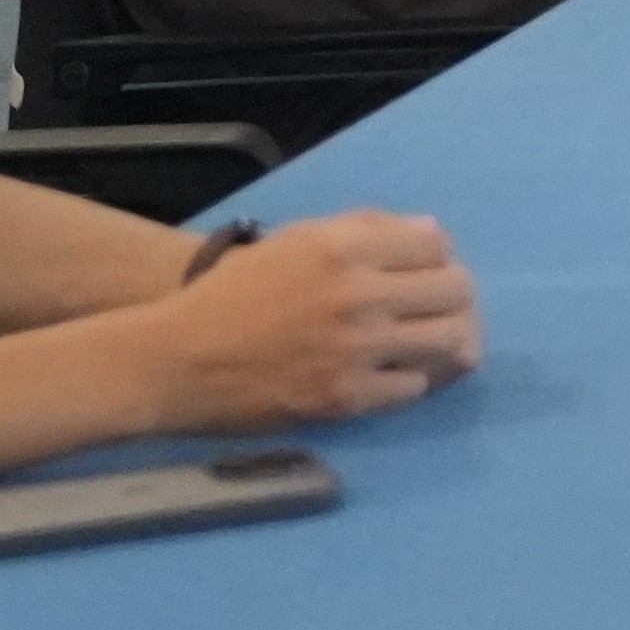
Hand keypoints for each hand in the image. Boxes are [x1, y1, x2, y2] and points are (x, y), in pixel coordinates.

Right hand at [142, 211, 483, 427]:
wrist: (174, 360)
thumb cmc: (231, 294)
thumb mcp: (294, 241)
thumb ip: (363, 230)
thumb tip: (431, 232)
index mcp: (344, 248)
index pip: (437, 244)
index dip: (438, 257)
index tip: (426, 272)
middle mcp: (357, 295)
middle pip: (454, 290)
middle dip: (452, 297)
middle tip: (435, 310)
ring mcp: (354, 350)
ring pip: (447, 340)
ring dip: (445, 340)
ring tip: (428, 344)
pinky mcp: (344, 399)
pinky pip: (413, 388)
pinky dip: (410, 379)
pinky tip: (392, 374)